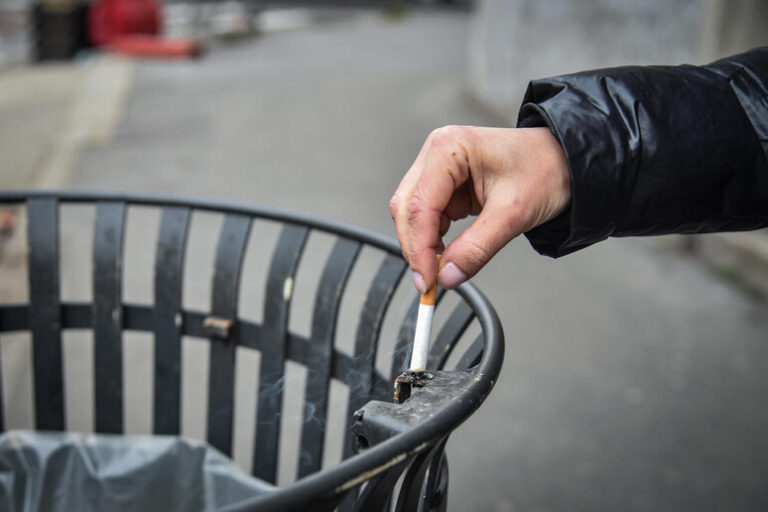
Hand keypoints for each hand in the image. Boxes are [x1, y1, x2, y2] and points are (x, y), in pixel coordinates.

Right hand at [389, 125, 569, 292]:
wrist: (565, 161)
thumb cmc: (545, 170)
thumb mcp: (513, 214)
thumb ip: (477, 248)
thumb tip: (448, 276)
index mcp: (449, 149)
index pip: (420, 206)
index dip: (420, 248)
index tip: (429, 280)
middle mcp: (437, 153)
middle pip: (408, 208)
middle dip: (417, 248)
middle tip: (430, 282)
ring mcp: (439, 168)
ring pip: (413, 214)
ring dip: (423, 244)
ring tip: (441, 269)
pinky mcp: (446, 184)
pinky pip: (428, 216)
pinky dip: (433, 238)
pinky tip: (446, 254)